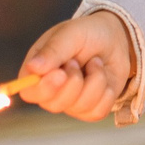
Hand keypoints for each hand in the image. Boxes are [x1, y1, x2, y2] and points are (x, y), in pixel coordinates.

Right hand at [16, 13, 136, 119]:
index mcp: (36, 71)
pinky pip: (97, 111)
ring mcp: (70, 103)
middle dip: (74, 82)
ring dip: (95, 80)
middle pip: (54, 105)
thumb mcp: (71, 34)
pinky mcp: (90, 110)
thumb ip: (53, 51)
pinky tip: (103, 75)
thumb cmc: (88, 33)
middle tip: (78, 61)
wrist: (115, 39)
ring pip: (80, 107)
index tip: (61, 73)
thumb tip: (32, 67)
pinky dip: (106, 92)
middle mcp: (50, 90)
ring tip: (95, 63)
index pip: (29, 92)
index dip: (44, 88)